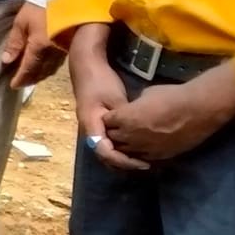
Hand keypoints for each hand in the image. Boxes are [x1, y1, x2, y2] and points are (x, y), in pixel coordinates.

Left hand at [2, 4, 63, 88]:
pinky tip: (44, 66)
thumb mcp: (21, 22)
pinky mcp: (69, 46)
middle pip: (41, 72)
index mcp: (39, 47)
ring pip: (50, 69)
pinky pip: (58, 62)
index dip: (20, 78)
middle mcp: (52, 52)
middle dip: (30, 79)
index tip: (13, 85)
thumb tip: (7, 60)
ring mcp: (63, 50)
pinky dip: (49, 67)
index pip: (28, 68)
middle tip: (21, 82)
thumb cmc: (38, 6)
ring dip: (40, 75)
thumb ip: (14, 43)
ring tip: (30, 76)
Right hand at [68, 29, 148, 170]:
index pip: (104, 152)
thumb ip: (124, 117)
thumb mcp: (115, 98)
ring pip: (106, 152)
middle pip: (104, 157)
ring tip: (144, 160)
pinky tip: (136, 149)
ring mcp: (93, 129)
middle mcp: (90, 132)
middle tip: (148, 165)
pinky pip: (109, 144)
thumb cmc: (100, 81)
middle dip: (125, 164)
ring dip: (123, 158)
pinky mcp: (98, 126)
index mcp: (91, 126)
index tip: (143, 163)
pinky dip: (121, 150)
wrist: (87, 68)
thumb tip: (137, 133)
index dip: (123, 161)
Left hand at [104, 62, 234, 162]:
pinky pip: (142, 158)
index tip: (116, 115)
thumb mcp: (147, 94)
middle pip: (112, 138)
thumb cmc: (172, 96)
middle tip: (123, 127)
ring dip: (126, 145)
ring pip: (125, 152)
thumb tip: (134, 108)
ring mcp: (144, 148)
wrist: (198, 109)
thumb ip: (135, 105)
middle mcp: (130, 136)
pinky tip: (145, 147)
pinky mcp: (158, 156)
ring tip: (133, 138)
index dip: (111, 118)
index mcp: (124, 118)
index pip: (106, 121)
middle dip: (115, 133)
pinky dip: (140, 153)